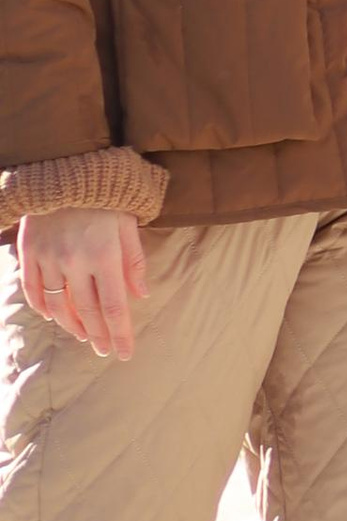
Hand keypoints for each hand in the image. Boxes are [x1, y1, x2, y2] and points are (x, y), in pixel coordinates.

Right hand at [16, 205, 149, 359]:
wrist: (65, 167)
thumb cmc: (105, 195)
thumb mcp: (129, 222)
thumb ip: (135, 260)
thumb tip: (142, 295)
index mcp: (105, 254)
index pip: (114, 306)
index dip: (120, 333)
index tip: (125, 353)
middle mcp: (76, 261)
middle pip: (87, 311)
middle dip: (98, 335)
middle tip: (104, 350)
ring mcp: (49, 258)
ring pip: (59, 306)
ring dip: (72, 326)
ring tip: (83, 336)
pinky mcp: (29, 252)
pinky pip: (33, 289)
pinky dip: (43, 307)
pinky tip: (53, 316)